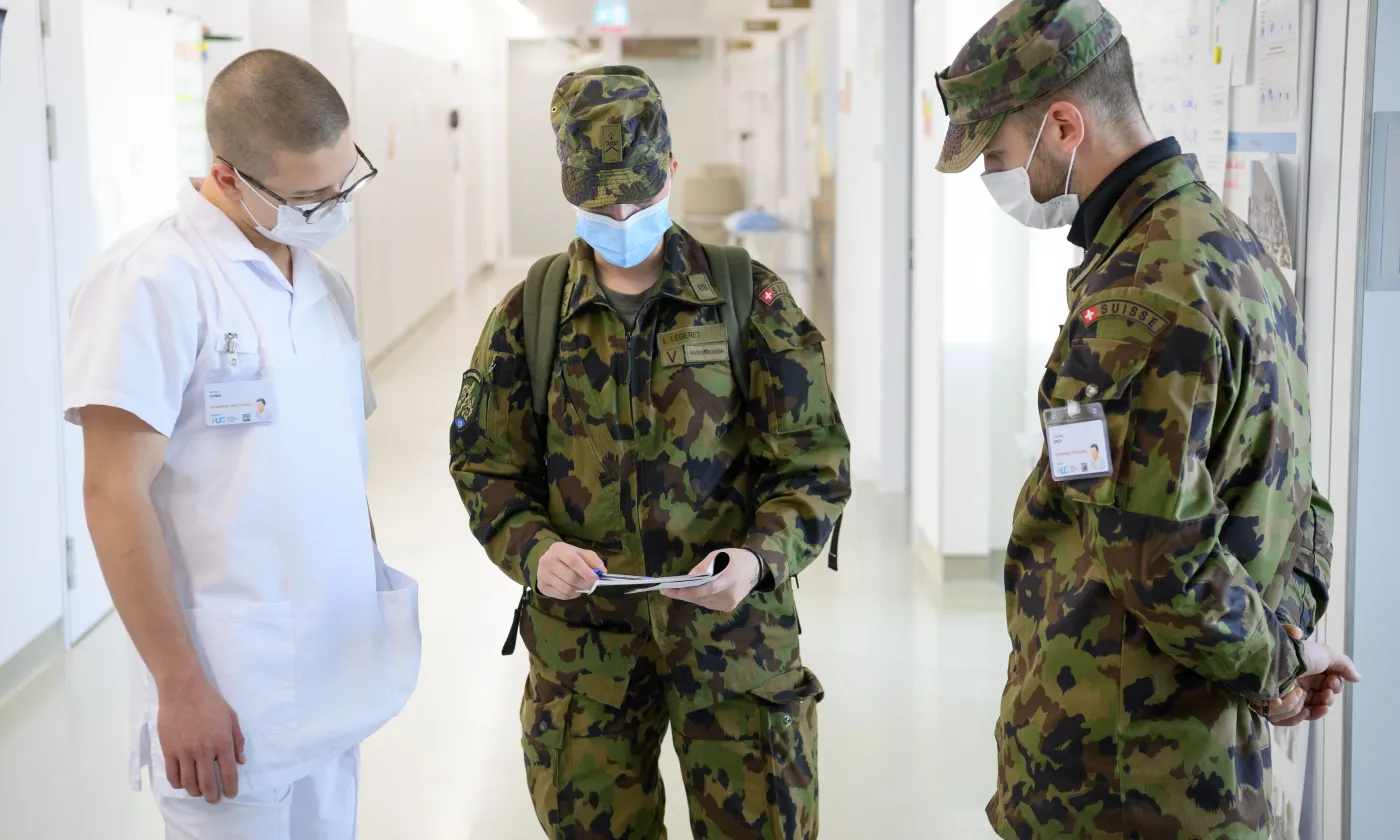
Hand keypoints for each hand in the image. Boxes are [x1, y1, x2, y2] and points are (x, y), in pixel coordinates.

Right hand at [156, 672, 244, 801]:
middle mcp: (203, 751)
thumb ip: (237, 740)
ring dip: (196, 792)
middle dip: (213, 796)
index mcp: (222, 742)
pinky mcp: (168, 751)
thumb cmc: (210, 701)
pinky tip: (184, 783)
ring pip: (189, 783)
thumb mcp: (231, 717)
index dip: (231, 788)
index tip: (231, 794)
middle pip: (208, 784)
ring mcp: (184, 752)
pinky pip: (173, 775)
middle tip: (215, 799)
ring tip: (200, 792)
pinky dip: (179, 784)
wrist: (182, 690)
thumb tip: (240, 761)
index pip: (228, 774)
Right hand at [537, 543, 606, 599]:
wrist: (547, 561)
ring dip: (579, 590)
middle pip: (570, 577)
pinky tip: (574, 590)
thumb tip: (602, 571)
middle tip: (592, 585)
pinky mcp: (542, 586)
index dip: (586, 571)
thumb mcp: (580, 553)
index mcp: (558, 549)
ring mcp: (542, 575)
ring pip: (566, 588)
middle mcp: (547, 561)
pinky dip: (571, 595)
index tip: (596, 578)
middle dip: (585, 583)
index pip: (573, 561)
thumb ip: (593, 560)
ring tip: (583, 586)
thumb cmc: (567, 556)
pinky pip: (561, 595)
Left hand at [664, 549, 763, 612]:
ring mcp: (729, 604)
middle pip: (702, 598)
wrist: (755, 569)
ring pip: (703, 602)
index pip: (706, 589)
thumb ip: (703, 568)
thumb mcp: (717, 556)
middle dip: (683, 594)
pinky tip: (691, 594)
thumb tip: (688, 579)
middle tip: (666, 590)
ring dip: (690, 597)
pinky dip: (699, 599)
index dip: (689, 591)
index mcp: (728, 579)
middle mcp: (729, 595)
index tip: (673, 590)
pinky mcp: (728, 607)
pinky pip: (708, 604)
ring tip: (675, 591)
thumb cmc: (734, 558)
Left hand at [1278, 624, 1360, 724]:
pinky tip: (1301, 708)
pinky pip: (1284, 719)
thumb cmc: (1300, 654)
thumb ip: (1343, 666)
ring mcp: (1285, 696)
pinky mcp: (1272, 706)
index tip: (1332, 683)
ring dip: (1311, 707)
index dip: (1333, 689)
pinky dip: (1293, 714)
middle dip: (1326, 700)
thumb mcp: (1326, 654)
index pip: (1327, 690)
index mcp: (1310, 674)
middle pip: (1318, 704)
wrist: (1275, 659)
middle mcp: (1298, 686)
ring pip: (1303, 713)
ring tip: (1306, 695)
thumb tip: (1358, 678)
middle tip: (1326, 692)